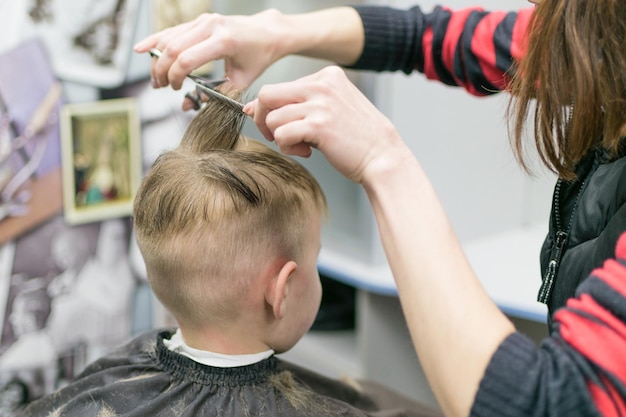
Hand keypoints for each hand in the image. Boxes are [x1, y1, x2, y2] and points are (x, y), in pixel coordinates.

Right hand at [134, 9, 286, 90]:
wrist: (266, 32)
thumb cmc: (257, 57)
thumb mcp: (241, 81)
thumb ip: (216, 95)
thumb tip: (187, 106)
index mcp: (223, 41)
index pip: (187, 59)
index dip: (175, 77)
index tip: (175, 90)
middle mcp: (210, 26)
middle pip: (173, 48)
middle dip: (161, 70)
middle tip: (160, 87)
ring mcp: (203, 20)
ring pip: (169, 38)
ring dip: (157, 59)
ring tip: (156, 79)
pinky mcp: (198, 20)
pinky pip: (172, 30)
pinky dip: (155, 40)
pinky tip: (141, 50)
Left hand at [244, 66, 406, 183]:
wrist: (382, 156)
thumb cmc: (356, 137)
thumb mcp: (329, 109)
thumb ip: (298, 104)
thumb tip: (251, 108)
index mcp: (326, 76)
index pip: (279, 86)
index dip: (269, 109)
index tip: (275, 125)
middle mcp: (322, 84)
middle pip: (267, 95)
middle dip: (263, 119)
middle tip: (276, 136)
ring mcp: (320, 104)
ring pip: (273, 118)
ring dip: (280, 138)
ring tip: (301, 146)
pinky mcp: (318, 125)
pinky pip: (282, 135)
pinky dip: (288, 148)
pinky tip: (306, 152)